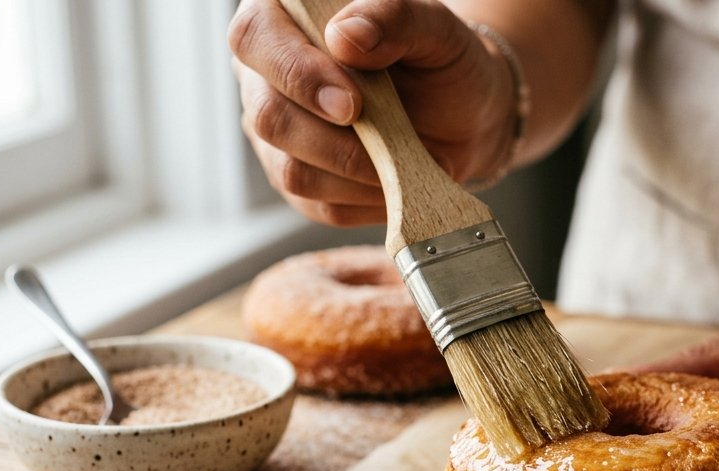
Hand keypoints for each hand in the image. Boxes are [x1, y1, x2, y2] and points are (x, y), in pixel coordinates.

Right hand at [228, 0, 515, 225]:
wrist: (463, 117)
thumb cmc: (440, 62)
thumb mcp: (434, 28)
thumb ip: (392, 17)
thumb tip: (344, 36)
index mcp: (284, 18)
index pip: (255, 37)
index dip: (297, 73)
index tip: (353, 103)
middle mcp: (267, 77)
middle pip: (268, 115)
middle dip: (331, 138)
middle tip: (388, 138)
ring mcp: (278, 135)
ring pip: (292, 170)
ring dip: (358, 172)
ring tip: (406, 155)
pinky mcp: (297, 182)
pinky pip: (320, 204)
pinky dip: (368, 196)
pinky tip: (396, 176)